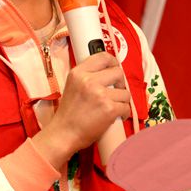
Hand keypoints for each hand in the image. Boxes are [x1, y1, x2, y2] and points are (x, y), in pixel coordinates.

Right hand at [32, 52, 130, 168]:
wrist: (64, 133)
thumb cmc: (68, 113)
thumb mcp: (72, 86)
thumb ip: (87, 76)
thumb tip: (107, 71)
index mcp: (78, 72)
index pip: (103, 56)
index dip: (113, 62)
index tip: (114, 69)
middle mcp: (89, 80)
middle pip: (118, 72)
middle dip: (120, 83)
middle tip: (115, 92)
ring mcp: (100, 94)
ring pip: (125, 92)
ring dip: (122, 101)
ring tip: (113, 107)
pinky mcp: (109, 109)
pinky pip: (126, 106)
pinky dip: (123, 113)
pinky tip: (115, 116)